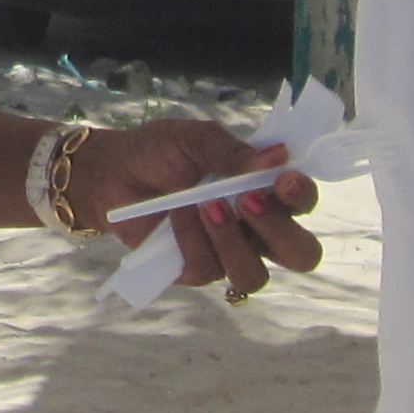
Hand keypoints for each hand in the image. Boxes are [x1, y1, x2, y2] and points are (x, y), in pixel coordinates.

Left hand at [63, 114, 323, 300]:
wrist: (110, 172)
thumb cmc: (158, 151)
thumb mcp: (192, 137)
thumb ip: (231, 150)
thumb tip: (278, 155)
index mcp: (266, 192)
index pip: (303, 204)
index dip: (303, 196)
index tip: (285, 179)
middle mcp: (256, 230)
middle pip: (299, 255)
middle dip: (280, 231)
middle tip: (248, 199)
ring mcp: (227, 255)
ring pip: (254, 275)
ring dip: (233, 241)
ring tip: (206, 205)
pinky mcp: (195, 271)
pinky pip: (207, 270)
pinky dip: (192, 239)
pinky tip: (177, 214)